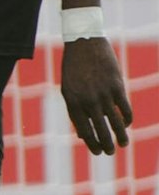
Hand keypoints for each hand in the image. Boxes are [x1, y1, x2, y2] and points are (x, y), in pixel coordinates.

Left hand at [62, 37, 132, 154]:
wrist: (83, 42)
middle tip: (110, 152)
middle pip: (100, 129)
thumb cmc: (74, 68)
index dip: (91, 143)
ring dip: (120, 136)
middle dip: (106, 144)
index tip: (97, 152)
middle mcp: (87, 100)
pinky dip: (127, 119)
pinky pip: (125, 109)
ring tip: (123, 144)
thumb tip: (82, 134)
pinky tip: (126, 124)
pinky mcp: (117, 86)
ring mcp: (103, 93)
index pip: (83, 130)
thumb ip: (76, 110)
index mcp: (72, 101)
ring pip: (115, 122)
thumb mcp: (68, 89)